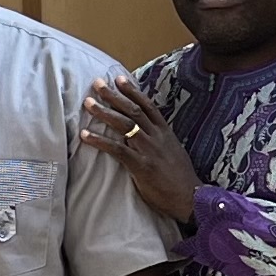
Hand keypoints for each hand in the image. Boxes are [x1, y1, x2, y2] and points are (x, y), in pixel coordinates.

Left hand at [80, 77, 197, 224]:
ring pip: (124, 124)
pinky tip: (85, 135)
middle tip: (97, 84)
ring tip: (88, 103)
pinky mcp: (141, 165)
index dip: (133, 91)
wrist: (191, 196)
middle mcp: (157, 136)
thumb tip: (145, 133)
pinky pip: (117, 149)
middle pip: (133, 110)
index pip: (148, 106)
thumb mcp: (171, 152)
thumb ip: (158, 140)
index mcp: (165, 132)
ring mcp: (149, 149)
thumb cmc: (179, 177)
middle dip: (114, 96)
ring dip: (104, 112)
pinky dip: (99, 141)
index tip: (120, 78)